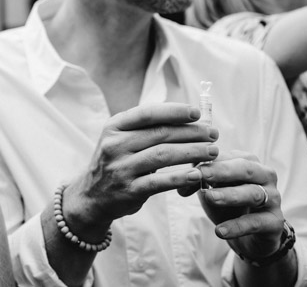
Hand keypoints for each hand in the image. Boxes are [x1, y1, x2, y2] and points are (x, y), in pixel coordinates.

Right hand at [61, 103, 217, 239]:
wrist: (92, 195)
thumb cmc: (116, 162)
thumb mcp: (120, 140)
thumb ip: (145, 129)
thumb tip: (187, 118)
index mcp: (114, 127)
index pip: (147, 113)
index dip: (174, 111)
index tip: (197, 112)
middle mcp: (114, 145)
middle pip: (159, 134)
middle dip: (191, 133)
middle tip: (213, 134)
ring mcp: (120, 168)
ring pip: (162, 155)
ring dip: (191, 152)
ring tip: (212, 152)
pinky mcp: (129, 190)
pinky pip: (159, 182)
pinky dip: (180, 178)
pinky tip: (197, 175)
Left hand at [190, 150, 286, 260]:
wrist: (251, 235)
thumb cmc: (229, 203)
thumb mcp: (211, 189)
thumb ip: (197, 180)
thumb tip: (181, 181)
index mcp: (249, 161)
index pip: (227, 156)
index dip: (206, 162)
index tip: (186, 171)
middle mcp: (265, 176)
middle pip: (246, 169)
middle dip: (222, 170)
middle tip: (202, 174)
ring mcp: (273, 199)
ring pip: (254, 193)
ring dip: (231, 195)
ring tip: (209, 197)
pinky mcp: (275, 222)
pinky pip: (256, 222)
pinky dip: (237, 226)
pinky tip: (219, 231)